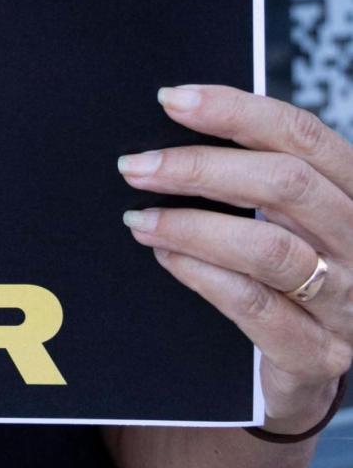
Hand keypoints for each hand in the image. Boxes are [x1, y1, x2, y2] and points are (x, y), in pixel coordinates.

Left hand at [120, 84, 352, 432]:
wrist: (304, 367)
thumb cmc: (283, 271)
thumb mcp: (283, 215)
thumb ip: (251, 176)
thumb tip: (173, 125)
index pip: (304, 136)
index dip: (237, 112)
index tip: (171, 100)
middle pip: (288, 186)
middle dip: (201, 167)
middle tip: (135, 166)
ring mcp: (346, 303)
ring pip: (270, 247)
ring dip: (192, 226)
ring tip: (140, 218)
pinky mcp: (317, 354)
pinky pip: (254, 306)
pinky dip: (201, 274)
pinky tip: (165, 257)